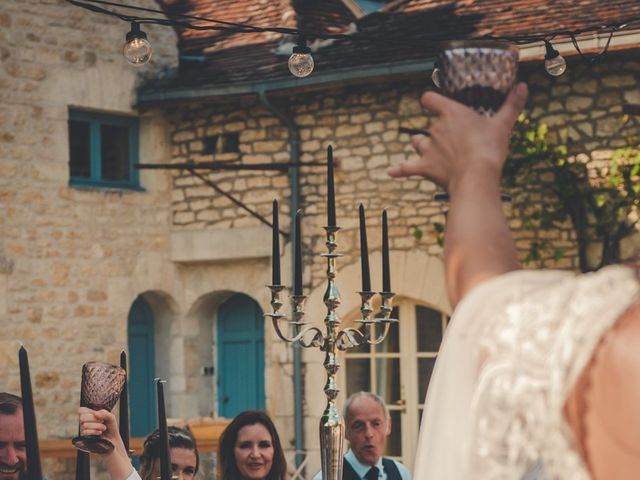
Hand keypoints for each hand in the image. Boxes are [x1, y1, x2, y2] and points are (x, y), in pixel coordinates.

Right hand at [78, 407, 132, 477]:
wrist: (113, 441)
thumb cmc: (111, 428)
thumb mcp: (111, 417)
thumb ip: (104, 413)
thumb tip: (95, 413)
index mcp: (89, 416)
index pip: (80, 410)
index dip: (88, 411)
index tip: (97, 415)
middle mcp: (84, 423)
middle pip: (82, 417)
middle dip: (94, 419)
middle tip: (102, 422)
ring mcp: (83, 431)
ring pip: (84, 425)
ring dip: (97, 426)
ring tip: (103, 429)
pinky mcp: (84, 439)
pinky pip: (85, 432)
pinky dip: (94, 431)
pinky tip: (100, 433)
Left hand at [388, 83, 527, 195]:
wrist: (477, 177)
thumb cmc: (489, 148)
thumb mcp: (503, 124)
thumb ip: (512, 105)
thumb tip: (523, 86)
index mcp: (450, 114)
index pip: (429, 99)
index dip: (430, 100)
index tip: (435, 103)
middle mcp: (435, 130)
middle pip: (427, 125)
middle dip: (436, 131)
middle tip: (451, 139)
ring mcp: (428, 149)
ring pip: (417, 143)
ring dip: (420, 146)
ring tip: (429, 152)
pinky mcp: (424, 168)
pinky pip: (406, 168)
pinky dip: (399, 170)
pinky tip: (391, 172)